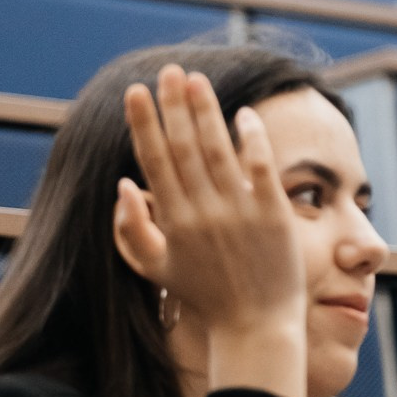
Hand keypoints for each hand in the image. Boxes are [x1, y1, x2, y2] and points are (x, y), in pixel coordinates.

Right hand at [114, 65, 306, 396]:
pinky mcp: (273, 215)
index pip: (154, 159)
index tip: (136, 91)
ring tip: (197, 81)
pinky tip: (246, 114)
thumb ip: (131, 228)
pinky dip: (252, 139)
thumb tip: (124, 185)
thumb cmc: (206, 296)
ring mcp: (239, 212)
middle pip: (183, 146)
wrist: (255, 324)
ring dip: (207, 111)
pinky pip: (261, 168)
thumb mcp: (156, 267)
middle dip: (173, 105)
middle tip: (168, 71)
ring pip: (218, 149)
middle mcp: (202, 211)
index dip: (144, 122)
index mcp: (173, 220)